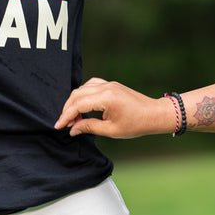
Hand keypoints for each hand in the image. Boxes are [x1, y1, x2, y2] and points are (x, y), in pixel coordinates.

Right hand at [54, 78, 171, 137]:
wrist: (155, 114)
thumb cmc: (137, 124)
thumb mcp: (111, 130)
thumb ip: (89, 127)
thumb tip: (73, 129)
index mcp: (106, 98)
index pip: (78, 105)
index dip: (66, 116)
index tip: (59, 126)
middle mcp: (106, 87)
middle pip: (77, 94)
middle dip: (68, 109)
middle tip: (66, 124)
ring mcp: (109, 84)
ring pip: (83, 88)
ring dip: (75, 101)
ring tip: (74, 117)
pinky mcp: (111, 84)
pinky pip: (91, 85)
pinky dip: (83, 94)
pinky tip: (83, 106)